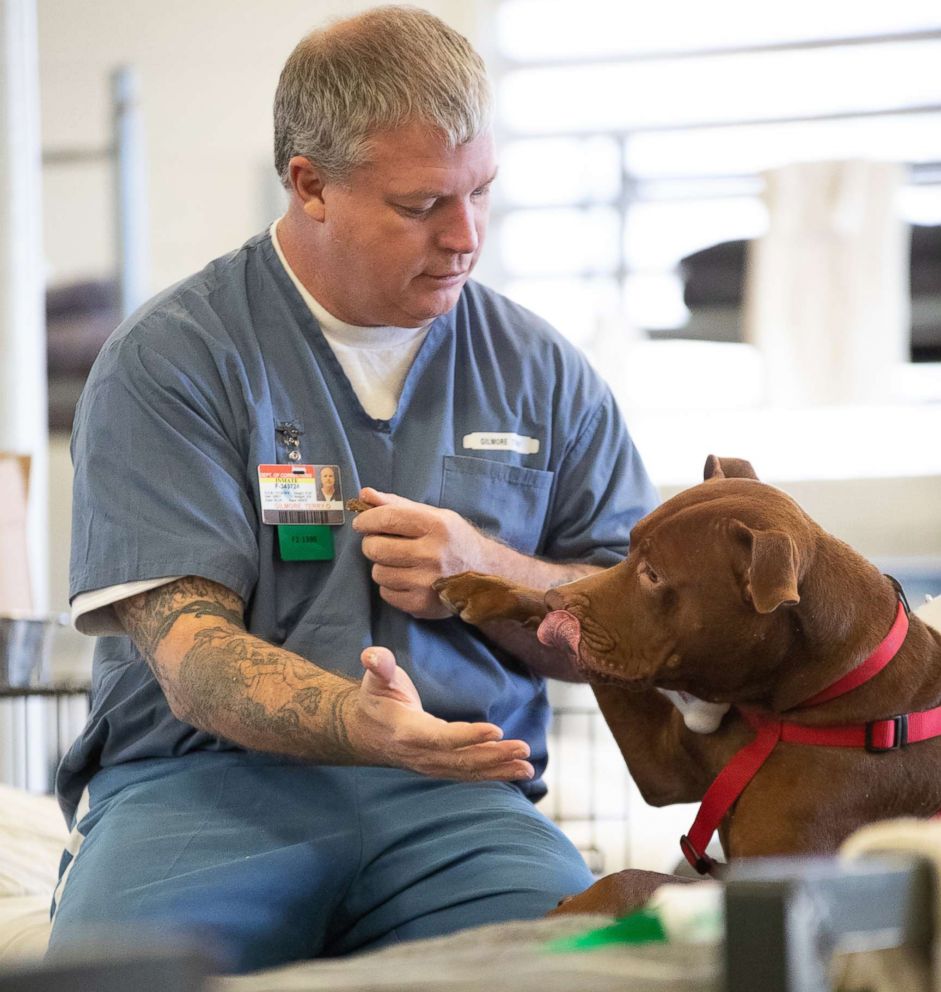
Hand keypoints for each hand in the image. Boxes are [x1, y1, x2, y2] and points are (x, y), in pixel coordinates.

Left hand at [351, 488, 491, 618]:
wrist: (485, 574)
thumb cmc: (454, 540)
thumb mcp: (434, 516)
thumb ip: (397, 505)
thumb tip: (364, 494)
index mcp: (436, 526)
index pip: (387, 518)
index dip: (367, 520)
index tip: (362, 523)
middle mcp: (432, 554)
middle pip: (375, 548)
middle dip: (372, 544)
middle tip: (382, 543)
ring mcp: (427, 582)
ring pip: (378, 573)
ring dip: (383, 566)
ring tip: (400, 563)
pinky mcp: (422, 604)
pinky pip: (386, 593)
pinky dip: (391, 586)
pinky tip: (407, 579)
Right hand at [352, 646, 534, 781]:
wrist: (365, 732)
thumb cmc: (376, 699)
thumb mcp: (375, 679)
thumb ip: (378, 666)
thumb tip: (372, 655)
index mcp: (407, 732)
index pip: (441, 737)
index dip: (468, 737)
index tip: (496, 730)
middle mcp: (421, 754)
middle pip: (461, 760)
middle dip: (494, 756)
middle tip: (524, 748)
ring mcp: (432, 765)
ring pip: (468, 771)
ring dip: (500, 768)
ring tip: (527, 764)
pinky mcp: (441, 767)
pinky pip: (470, 774)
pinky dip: (495, 774)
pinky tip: (519, 770)